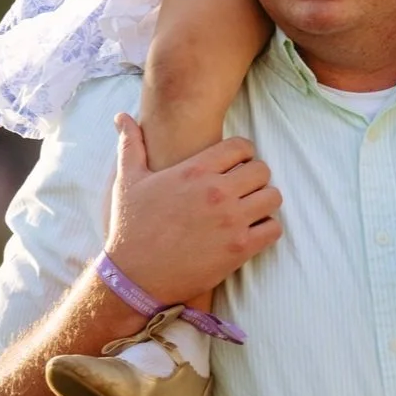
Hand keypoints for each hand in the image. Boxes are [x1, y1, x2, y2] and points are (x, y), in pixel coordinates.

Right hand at [104, 114, 282, 305]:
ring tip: (248, 209)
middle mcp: (217, 192)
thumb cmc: (130, 229)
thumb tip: (122, 116)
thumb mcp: (128, 182)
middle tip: (242, 190)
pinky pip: (274, 229)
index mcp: (195, 171)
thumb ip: (131, 145)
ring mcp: (231, 221)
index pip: (242, 146)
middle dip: (254, 178)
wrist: (132, 280)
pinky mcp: (239, 249)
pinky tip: (250, 232)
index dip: (242, 154)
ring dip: (263, 202)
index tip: (235, 166)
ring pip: (273, 197)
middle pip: (262, 170)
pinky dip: (267, 230)